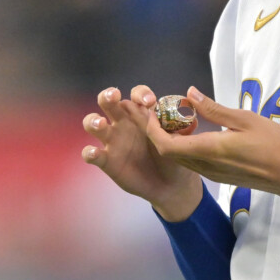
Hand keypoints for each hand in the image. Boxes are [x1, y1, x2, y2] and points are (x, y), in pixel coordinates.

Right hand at [82, 85, 201, 220]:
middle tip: (114, 96)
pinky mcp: (106, 160)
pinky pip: (92, 154)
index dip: (140, 94)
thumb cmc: (174, 157)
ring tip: (101, 123)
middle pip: (109, 102)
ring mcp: (113, 141)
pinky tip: (95, 152)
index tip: (149, 101)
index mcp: (142, 113)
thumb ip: (180, 126)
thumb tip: (189, 114)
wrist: (171, 186)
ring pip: (93, 123)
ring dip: (93, 120)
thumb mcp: (180, 140)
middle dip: (108, 96)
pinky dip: (89, 152)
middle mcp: (124, 122)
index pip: (136, 95)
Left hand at [145, 87, 279, 210]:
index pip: (166, 146)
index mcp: (209, 150)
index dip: (153, 130)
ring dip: (172, 141)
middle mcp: (205, 165)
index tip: (153, 112)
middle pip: (169, 153)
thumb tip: (190, 93)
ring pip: (180, 159)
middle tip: (165, 112)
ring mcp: (211, 174)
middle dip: (159, 133)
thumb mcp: (245, 119)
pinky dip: (186, 148)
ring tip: (180, 120)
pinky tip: (198, 133)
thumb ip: (214, 109)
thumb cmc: (272, 144)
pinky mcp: (219, 177)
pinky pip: (192, 163)